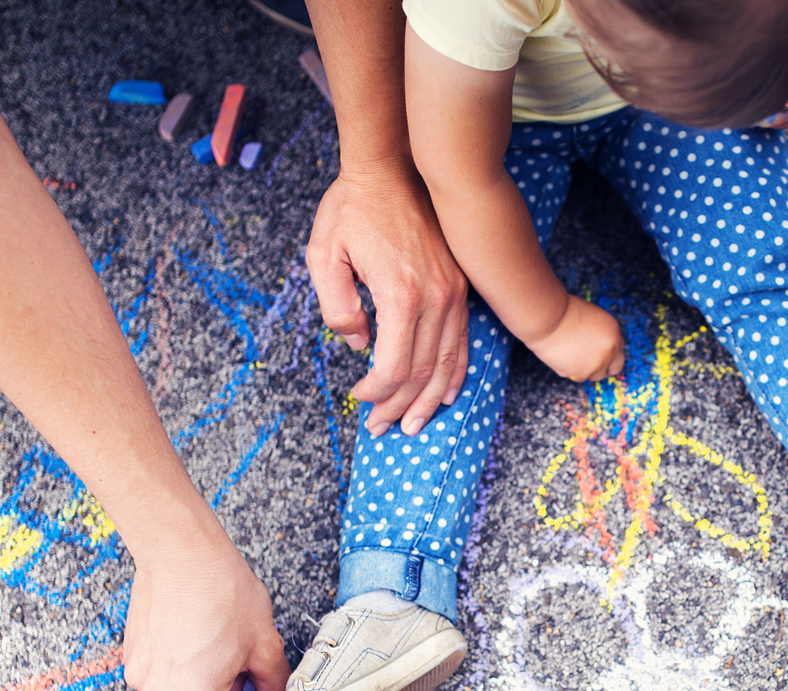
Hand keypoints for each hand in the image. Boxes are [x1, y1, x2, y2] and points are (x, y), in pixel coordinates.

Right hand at [122, 532, 289, 690]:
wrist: (181, 553)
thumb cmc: (222, 592)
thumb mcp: (265, 643)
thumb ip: (273, 683)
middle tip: (242, 689)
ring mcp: (141, 678)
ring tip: (219, 663)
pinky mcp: (132, 659)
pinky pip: (157, 684)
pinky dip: (177, 679)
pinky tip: (197, 649)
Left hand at [306, 163, 468, 437]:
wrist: (393, 165)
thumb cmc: (352, 208)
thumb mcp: (324, 254)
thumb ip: (337, 306)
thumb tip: (358, 344)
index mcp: (400, 294)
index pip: (392, 365)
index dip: (375, 392)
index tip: (359, 399)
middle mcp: (435, 298)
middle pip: (421, 372)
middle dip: (399, 406)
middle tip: (381, 428)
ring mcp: (454, 293)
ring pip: (448, 363)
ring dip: (430, 399)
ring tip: (414, 424)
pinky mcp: (461, 287)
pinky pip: (464, 341)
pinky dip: (455, 373)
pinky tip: (447, 394)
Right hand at [526, 295, 624, 382]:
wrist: (548, 318)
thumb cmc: (562, 312)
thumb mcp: (591, 318)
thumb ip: (599, 335)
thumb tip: (597, 348)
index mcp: (614, 332)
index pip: (617, 351)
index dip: (607, 354)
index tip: (599, 356)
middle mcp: (610, 350)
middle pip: (613, 369)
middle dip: (604, 368)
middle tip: (591, 364)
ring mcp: (597, 364)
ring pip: (595, 376)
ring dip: (585, 369)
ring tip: (570, 355)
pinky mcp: (582, 374)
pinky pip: (578, 377)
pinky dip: (570, 370)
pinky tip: (561, 357)